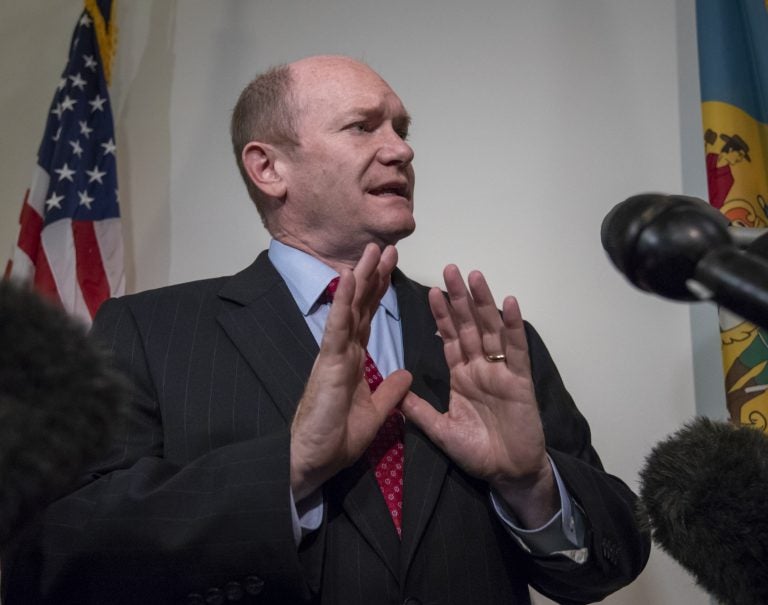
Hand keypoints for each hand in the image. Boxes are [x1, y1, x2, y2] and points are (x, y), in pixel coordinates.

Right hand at [290, 244, 412, 500]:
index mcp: (354, 361)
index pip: (369, 318)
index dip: (379, 293)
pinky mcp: (328, 362)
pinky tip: (349, 277)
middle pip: (361, 306)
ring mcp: (334, 354)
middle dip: (374, 276)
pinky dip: (344, 302)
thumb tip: (407, 374)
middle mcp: (343, 351)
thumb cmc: (336, 439)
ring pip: (350, 308)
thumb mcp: (376, 413)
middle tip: (386, 247)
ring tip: (372, 250)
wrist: (312, 461)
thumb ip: (390, 392)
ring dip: (361, 278)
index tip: (391, 268)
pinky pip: (338, 327)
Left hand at [402, 265, 557, 526]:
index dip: (441, 315)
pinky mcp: (520, 380)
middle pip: (469, 325)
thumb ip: (421, 412)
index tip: (430, 291)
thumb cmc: (478, 453)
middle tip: (450, 269)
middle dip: (459, 298)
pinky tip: (510, 303)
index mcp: (461, 376)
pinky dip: (513, 326)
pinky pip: (517, 349)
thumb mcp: (442, 431)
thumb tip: (395, 395)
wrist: (509, 474)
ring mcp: (501, 371)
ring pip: (491, 330)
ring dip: (484, 302)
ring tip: (476, 276)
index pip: (449, 338)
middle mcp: (480, 367)